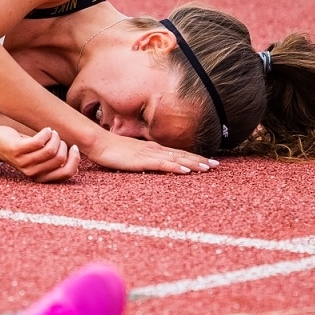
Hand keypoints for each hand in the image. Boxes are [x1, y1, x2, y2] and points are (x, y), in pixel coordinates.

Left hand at [0, 126, 81, 182]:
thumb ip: (55, 161)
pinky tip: (45, 130)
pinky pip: (39, 141)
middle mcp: (33, 173)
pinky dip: (46, 133)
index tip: (74, 148)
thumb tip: (76, 159)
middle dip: (63, 144)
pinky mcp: (18, 150)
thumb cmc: (23, 150)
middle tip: (57, 138)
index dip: (75, 159)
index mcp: (42, 177)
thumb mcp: (40, 159)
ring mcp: (24, 162)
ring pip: (51, 150)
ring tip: (51, 133)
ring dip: (55, 137)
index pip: (67, 173)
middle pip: (60, 159)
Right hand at [86, 131, 216, 173]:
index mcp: (153, 149)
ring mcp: (149, 154)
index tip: (208, 162)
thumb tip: (152, 164)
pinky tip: (186, 171)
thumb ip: (142, 158)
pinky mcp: (142, 160)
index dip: (194, 157)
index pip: (178, 153)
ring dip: (193, 164)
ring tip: (207, 168)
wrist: (98, 143)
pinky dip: (175, 167)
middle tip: (216, 165)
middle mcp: (155, 150)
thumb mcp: (131, 155)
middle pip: (182, 155)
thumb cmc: (111, 150)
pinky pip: (162, 164)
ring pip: (176, 159)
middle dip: (200, 160)